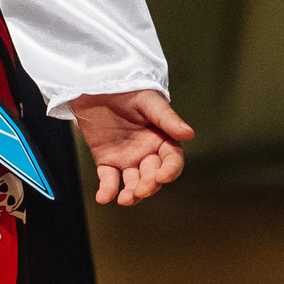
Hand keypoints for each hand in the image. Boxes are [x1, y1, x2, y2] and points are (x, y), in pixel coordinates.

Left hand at [67, 88, 192, 204]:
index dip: (170, 170)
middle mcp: (147, 152)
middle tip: (141, 189)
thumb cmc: (126, 89)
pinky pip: (109, 179)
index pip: (172, 160)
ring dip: (132, 193)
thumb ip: (166, 118)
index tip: (163, 176)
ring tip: (126, 199)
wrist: (95, 84)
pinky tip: (104, 198)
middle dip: (149, 184)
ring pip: (134, 182)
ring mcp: (127, 158)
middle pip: (153, 175)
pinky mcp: (107, 160)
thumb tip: (189, 133)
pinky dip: (107, 190)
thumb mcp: (147, 100)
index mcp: (162, 139)